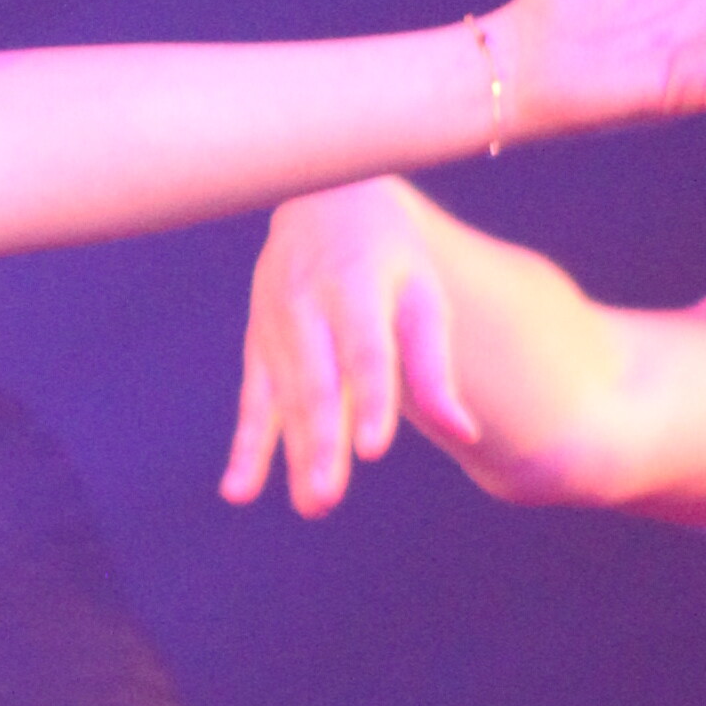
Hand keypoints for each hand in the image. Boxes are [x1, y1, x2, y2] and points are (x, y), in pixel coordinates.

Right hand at [222, 183, 481, 514]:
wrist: (322, 200)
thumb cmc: (389, 259)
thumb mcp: (422, 296)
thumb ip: (435, 367)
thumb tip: (464, 434)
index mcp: (357, 283)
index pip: (364, 351)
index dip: (368, 401)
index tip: (374, 450)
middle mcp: (308, 304)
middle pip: (316, 384)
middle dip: (320, 444)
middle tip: (327, 499)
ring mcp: (276, 324)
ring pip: (284, 400)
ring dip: (293, 456)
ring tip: (313, 505)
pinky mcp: (258, 343)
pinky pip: (252, 401)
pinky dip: (247, 446)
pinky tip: (240, 489)